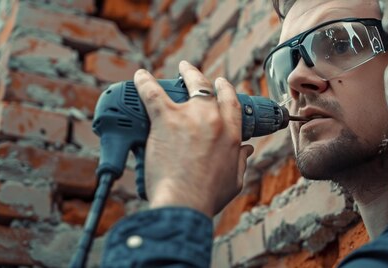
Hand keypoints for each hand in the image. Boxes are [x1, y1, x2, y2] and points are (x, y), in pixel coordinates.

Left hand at [134, 61, 253, 217]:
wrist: (184, 203)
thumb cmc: (207, 197)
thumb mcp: (234, 181)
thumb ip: (241, 162)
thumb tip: (246, 150)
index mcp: (231, 134)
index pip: (231, 103)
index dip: (225, 90)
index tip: (221, 85)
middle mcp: (214, 119)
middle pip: (210, 89)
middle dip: (202, 77)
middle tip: (193, 73)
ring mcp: (189, 116)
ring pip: (188, 84)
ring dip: (184, 72)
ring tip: (179, 67)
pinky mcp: (165, 120)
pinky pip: (152, 93)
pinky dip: (145, 82)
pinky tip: (140, 75)